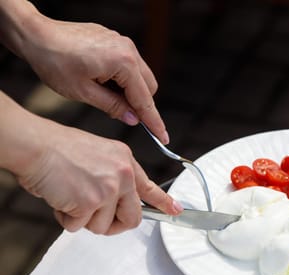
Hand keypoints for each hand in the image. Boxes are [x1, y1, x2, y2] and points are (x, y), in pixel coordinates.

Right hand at [16, 117, 181, 234]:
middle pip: (131, 218)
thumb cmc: (58, 149)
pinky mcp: (91, 202)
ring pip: (101, 226)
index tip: (175, 211)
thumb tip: (114, 203)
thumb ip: (112, 177)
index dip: (163, 202)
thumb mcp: (98, 155)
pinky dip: (65, 218)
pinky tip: (60, 198)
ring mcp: (109, 189)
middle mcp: (123, 175)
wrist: (36, 145)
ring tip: (70, 197)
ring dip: (82, 219)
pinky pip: (78, 226)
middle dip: (113, 225)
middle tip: (95, 218)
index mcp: (125, 161)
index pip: (149, 187)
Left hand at [21, 17, 169, 143]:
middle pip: (149, 87)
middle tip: (121, 115)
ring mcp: (122, 43)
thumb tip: (132, 119)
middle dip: (139, 104)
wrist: (35, 34)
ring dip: (129, 91)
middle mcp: (128, 50)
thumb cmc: (54, 61)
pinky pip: (129, 65)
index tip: (163, 137)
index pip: (145, 100)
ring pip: (140, 76)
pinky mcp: (115, 41)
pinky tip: (101, 82)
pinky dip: (122, 79)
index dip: (154, 122)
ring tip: (102, 93)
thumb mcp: (84, 93)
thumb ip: (113, 107)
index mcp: (124, 63)